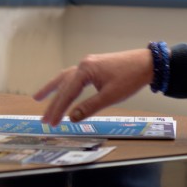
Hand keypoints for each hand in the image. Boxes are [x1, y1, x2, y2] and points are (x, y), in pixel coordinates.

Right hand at [33, 48, 153, 125]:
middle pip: (63, 85)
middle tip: (43, 118)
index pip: (67, 93)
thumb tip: (72, 118)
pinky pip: (74, 76)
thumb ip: (89, 107)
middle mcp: (83, 64)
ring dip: (54, 89)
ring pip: (65, 78)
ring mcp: (88, 64)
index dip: (58, 109)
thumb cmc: (130, 78)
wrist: (147, 63)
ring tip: (39, 97)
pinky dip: (65, 84)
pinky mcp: (94, 66)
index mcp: (85, 70)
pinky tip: (63, 88)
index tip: (51, 123)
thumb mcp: (110, 96)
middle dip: (52, 103)